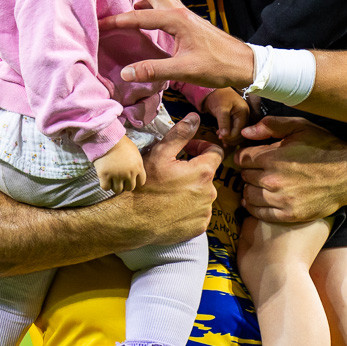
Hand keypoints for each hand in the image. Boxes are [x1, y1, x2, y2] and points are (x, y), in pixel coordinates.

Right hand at [96, 136, 145, 192]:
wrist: (107, 138)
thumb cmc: (122, 143)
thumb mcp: (135, 153)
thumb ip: (137, 164)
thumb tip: (137, 172)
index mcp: (138, 167)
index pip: (141, 182)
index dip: (135, 181)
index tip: (130, 178)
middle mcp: (129, 174)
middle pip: (130, 188)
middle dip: (125, 184)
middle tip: (120, 179)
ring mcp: (116, 176)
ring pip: (118, 190)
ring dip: (115, 186)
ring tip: (112, 180)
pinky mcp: (105, 176)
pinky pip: (106, 188)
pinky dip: (105, 185)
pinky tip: (105, 179)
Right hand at [102, 1, 256, 90]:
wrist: (243, 64)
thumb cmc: (217, 66)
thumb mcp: (185, 71)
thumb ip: (154, 70)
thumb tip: (126, 72)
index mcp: (176, 20)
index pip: (139, 16)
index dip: (117, 20)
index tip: (99, 24)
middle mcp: (179, 10)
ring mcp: (185, 13)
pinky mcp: (188, 20)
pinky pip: (165, 1)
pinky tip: (143, 8)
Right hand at [131, 114, 224, 243]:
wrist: (130, 221)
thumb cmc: (144, 186)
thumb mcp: (160, 154)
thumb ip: (180, 134)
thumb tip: (195, 117)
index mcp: (203, 172)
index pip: (216, 152)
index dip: (201, 147)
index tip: (188, 149)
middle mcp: (210, 193)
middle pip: (208, 174)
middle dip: (194, 169)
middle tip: (172, 172)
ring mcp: (205, 212)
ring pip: (204, 194)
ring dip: (192, 189)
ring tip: (171, 190)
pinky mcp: (199, 227)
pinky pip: (200, 212)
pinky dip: (190, 208)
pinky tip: (173, 207)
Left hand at [204, 88, 249, 143]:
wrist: (212, 90)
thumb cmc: (218, 97)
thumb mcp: (221, 109)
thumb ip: (224, 123)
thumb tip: (225, 136)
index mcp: (244, 112)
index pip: (240, 129)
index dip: (231, 136)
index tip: (221, 138)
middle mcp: (244, 115)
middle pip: (241, 132)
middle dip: (231, 138)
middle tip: (221, 140)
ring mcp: (240, 117)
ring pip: (238, 132)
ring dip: (230, 137)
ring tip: (220, 139)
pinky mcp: (235, 119)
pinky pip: (234, 129)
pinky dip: (229, 134)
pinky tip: (222, 137)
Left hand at [231, 116, 346, 224]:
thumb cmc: (325, 148)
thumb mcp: (300, 127)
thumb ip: (271, 126)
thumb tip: (245, 132)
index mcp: (273, 157)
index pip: (241, 158)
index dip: (245, 155)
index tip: (252, 156)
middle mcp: (273, 179)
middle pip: (244, 177)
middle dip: (249, 171)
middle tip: (259, 169)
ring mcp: (280, 199)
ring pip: (248, 195)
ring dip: (251, 189)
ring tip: (260, 184)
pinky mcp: (288, 215)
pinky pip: (259, 213)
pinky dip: (254, 207)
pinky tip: (259, 200)